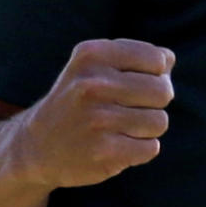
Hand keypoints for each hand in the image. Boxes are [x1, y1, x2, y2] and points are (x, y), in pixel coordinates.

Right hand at [14, 38, 175, 189]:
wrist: (36, 147)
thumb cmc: (79, 101)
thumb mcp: (95, 67)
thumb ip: (136, 57)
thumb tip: (169, 59)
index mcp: (92, 55)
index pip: (158, 59)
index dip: (155, 74)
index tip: (133, 83)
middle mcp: (92, 84)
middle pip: (163, 91)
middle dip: (154, 103)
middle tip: (129, 109)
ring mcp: (98, 119)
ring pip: (160, 121)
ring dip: (147, 129)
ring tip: (120, 128)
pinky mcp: (105, 151)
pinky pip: (151, 148)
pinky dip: (140, 150)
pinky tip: (116, 146)